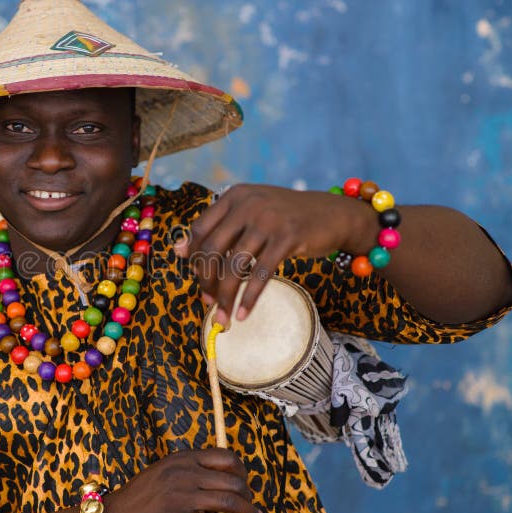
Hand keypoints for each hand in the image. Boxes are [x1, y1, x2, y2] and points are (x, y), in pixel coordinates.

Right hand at [105, 448, 259, 512]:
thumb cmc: (144, 495)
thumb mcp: (166, 470)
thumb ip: (192, 470)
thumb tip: (228, 478)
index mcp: (182, 459)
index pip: (225, 457)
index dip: (241, 470)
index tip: (244, 481)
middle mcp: (184, 474)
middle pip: (233, 481)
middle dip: (248, 496)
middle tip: (250, 506)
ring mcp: (183, 497)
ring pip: (230, 502)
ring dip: (246, 512)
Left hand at [174, 184, 373, 323]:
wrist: (333, 214)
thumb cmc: (286, 219)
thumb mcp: (249, 215)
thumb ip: (217, 230)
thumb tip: (178, 251)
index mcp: (234, 196)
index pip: (200, 230)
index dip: (194, 259)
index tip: (199, 280)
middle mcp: (248, 204)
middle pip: (212, 249)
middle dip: (206, 281)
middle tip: (209, 302)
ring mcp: (268, 219)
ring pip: (235, 266)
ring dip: (226, 296)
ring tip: (224, 316)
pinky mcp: (288, 237)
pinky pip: (260, 274)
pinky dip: (249, 298)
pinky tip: (244, 313)